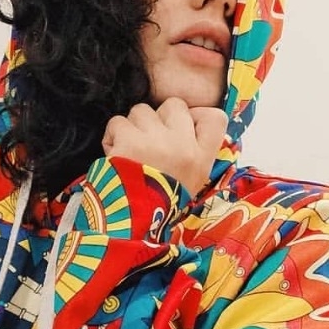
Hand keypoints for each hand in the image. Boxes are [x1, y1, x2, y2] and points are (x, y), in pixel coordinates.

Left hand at [101, 98, 227, 197]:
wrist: (132, 223)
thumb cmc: (160, 202)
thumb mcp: (191, 182)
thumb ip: (194, 154)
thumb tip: (188, 126)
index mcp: (201, 158)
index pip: (216, 118)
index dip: (197, 115)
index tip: (184, 125)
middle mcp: (183, 145)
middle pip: (174, 105)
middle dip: (158, 118)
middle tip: (150, 141)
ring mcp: (156, 140)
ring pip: (142, 110)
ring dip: (133, 127)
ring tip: (130, 150)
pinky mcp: (129, 140)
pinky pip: (118, 122)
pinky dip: (112, 136)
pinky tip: (115, 155)